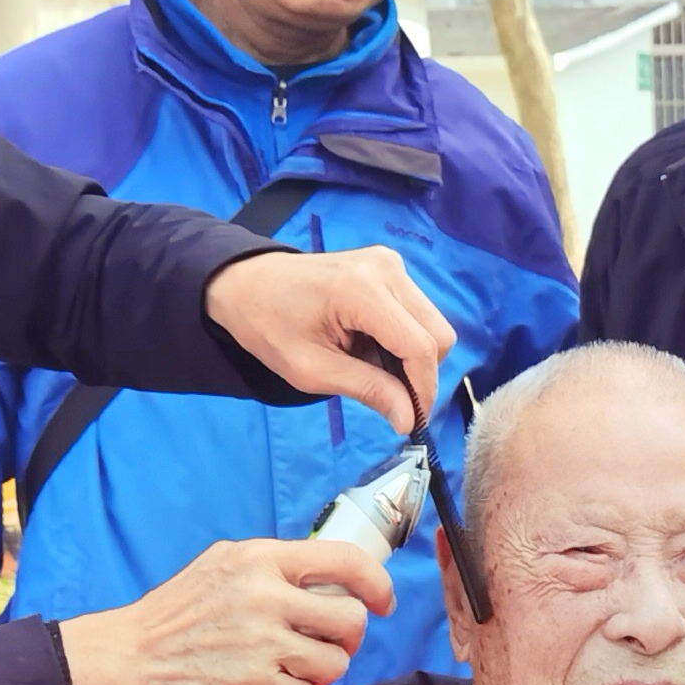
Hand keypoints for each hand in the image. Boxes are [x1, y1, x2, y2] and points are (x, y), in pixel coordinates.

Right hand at [56, 539, 393, 684]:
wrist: (130, 655)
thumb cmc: (178, 612)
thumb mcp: (223, 564)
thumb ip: (272, 567)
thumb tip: (327, 578)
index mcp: (262, 559)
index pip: (346, 561)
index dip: (377, 584)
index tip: (382, 601)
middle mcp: (266, 597)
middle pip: (350, 621)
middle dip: (347, 638)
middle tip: (327, 644)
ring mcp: (262, 643)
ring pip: (333, 664)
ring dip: (322, 672)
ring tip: (295, 668)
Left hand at [205, 246, 451, 432]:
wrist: (245, 282)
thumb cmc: (268, 325)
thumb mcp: (310, 369)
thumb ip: (366, 390)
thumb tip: (409, 420)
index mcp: (362, 290)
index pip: (420, 346)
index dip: (424, 389)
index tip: (413, 420)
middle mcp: (387, 269)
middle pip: (438, 334)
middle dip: (421, 373)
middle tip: (392, 398)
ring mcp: (390, 263)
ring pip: (432, 324)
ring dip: (413, 356)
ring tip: (373, 368)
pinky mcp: (389, 266)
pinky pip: (417, 312)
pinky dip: (404, 338)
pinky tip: (371, 347)